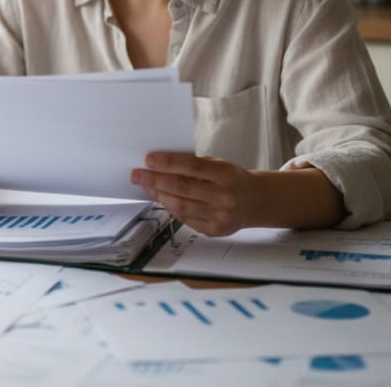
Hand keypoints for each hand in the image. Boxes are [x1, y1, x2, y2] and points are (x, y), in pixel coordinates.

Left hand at [130, 152, 257, 236]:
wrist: (254, 202)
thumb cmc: (230, 178)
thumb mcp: (218, 164)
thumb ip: (193, 165)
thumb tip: (158, 165)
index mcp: (227, 174)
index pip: (193, 167)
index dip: (169, 163)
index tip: (148, 159)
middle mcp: (225, 196)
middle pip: (183, 188)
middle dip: (155, 180)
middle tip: (136, 174)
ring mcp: (220, 216)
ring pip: (181, 206)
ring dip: (159, 195)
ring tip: (146, 186)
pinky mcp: (215, 231)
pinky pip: (185, 219)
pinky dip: (170, 207)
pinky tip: (162, 198)